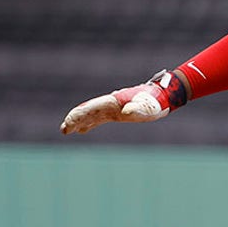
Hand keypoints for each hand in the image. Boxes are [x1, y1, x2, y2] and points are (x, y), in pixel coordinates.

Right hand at [60, 69, 188, 134]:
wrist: (163, 95)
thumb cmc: (155, 101)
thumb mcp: (148, 107)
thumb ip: (137, 109)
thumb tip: (126, 112)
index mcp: (113, 102)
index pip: (91, 109)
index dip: (78, 117)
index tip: (68, 126)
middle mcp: (110, 104)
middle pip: (87, 111)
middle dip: (75, 119)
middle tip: (64, 130)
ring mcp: (112, 108)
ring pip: (91, 115)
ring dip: (79, 122)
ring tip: (67, 130)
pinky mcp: (117, 112)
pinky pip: (99, 118)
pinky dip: (89, 124)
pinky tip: (82, 130)